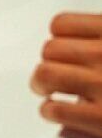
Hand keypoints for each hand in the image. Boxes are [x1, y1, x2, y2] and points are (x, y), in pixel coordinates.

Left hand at [31, 13, 101, 137]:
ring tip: (46, 92)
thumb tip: (75, 40)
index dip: (56, 39)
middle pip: (49, 49)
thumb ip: (101, 42)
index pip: (62, 24)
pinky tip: (56, 112)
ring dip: (42, 85)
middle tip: (50, 77)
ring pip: (45, 73)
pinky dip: (51, 112)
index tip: (59, 49)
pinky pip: (55, 109)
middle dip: (47, 64)